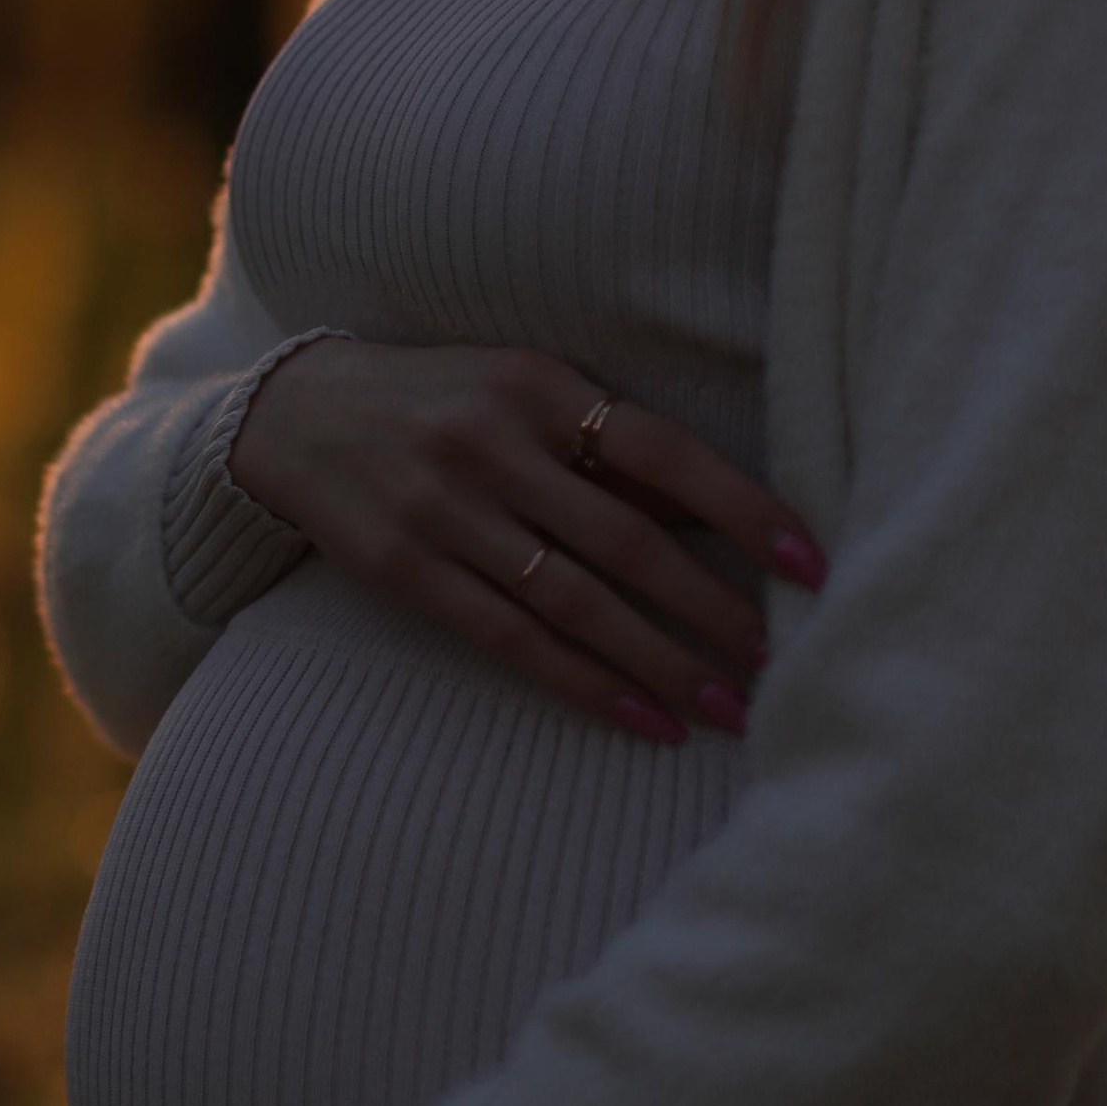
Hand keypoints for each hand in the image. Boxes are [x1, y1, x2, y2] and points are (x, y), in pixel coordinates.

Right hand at [226, 339, 825, 739]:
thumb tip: (723, 517)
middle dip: (713, 607)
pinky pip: (512, 640)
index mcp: (538, 385)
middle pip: (626, 540)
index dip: (742, 507)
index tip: (810, 561)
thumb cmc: (443, 402)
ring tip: (732, 707)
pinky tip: (646, 720)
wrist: (296, 415)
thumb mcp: (524, 393)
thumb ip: (609, 449)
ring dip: (663, 661)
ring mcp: (443, 510)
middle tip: (783, 659)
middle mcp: (492, 444)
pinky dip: (586, 685)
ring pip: (575, 601)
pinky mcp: (404, 571)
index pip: (663, 452)